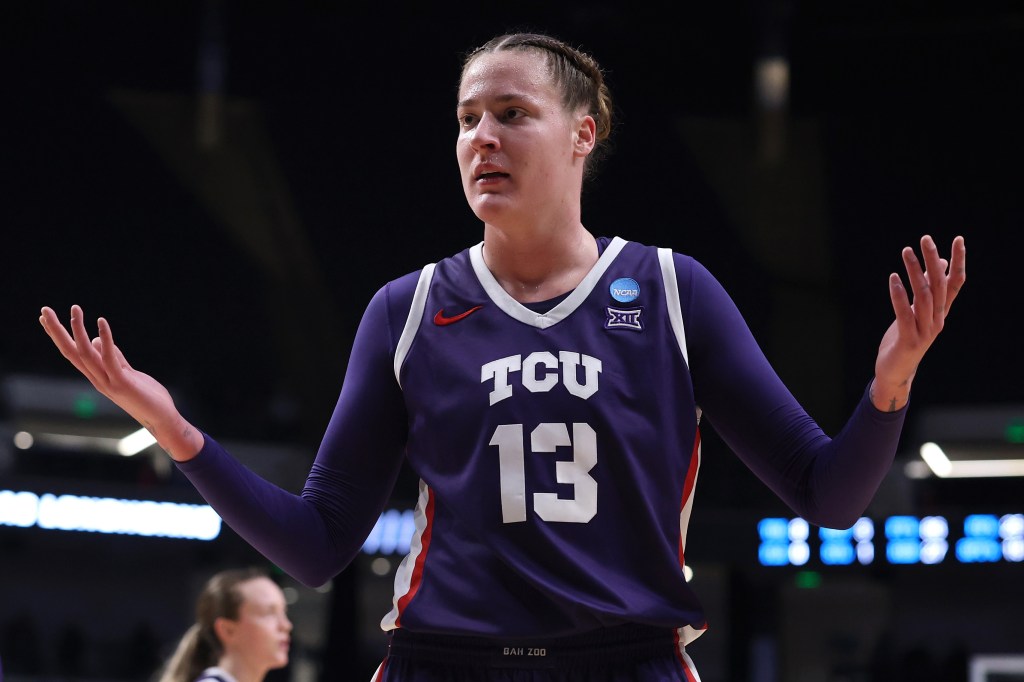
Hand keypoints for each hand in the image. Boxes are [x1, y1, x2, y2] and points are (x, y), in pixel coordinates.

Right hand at [38, 305, 202, 460]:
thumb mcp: (127, 372)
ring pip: (86, 353)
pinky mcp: (122, 382)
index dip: (58, 336)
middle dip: (56, 330)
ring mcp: (108, 381)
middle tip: (44, 309)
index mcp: (97, 375)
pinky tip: (101, 322)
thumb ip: (114, 357)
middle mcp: (97, 378)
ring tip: (74, 309)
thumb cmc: (146, 395)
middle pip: (71, 352)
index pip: (72, 353)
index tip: (44, 317)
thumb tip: (97, 340)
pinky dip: (105, 339)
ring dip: (78, 330)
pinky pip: (110, 358)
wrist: (161, 418)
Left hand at [871, 235, 965, 410]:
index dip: (958, 262)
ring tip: (905, 252)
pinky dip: (899, 295)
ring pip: (923, 297)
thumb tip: (939, 262)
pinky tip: (893, 278)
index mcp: (941, 312)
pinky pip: (905, 314)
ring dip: (914, 272)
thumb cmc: (906, 338)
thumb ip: (929, 289)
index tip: (958, 239)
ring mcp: (925, 331)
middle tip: (925, 238)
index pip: (955, 283)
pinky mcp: (909, 340)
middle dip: (933, 260)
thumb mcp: (918, 311)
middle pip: (939, 285)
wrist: (896, 371)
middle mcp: (937, 319)